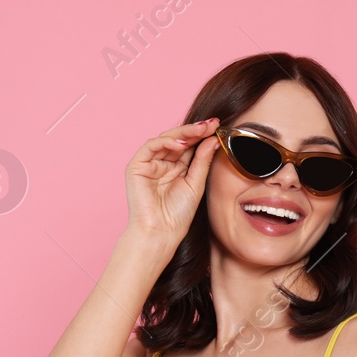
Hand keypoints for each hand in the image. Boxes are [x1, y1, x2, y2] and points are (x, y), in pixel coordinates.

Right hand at [124, 117, 221, 252]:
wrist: (161, 232)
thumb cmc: (178, 214)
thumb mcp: (196, 184)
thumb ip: (202, 161)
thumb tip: (213, 139)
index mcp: (177, 168)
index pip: (190, 146)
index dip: (203, 135)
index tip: (219, 127)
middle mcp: (162, 163)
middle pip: (179, 140)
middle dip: (196, 131)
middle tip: (212, 124)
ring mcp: (149, 163)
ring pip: (166, 139)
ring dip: (184, 133)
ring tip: (201, 130)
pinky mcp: (137, 166)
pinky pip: (151, 146)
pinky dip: (166, 142)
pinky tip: (182, 143)